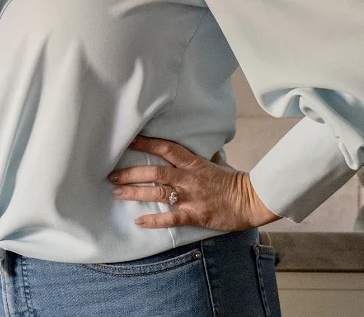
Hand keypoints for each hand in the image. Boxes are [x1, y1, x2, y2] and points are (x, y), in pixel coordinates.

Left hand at [107, 134, 281, 230]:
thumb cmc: (233, 179)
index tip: (127, 141)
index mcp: (192, 162)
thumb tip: (199, 145)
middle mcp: (187, 178)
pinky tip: (138, 221)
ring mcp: (190, 197)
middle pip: (154, 172)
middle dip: (130, 173)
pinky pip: (171, 218)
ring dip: (135, 193)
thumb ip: (202, 154)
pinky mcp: (195, 215)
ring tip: (117, 192)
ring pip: (157, 193)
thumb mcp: (217, 161)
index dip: (145, 143)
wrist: (252, 200)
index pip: (165, 148)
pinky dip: (154, 221)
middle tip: (111, 174)